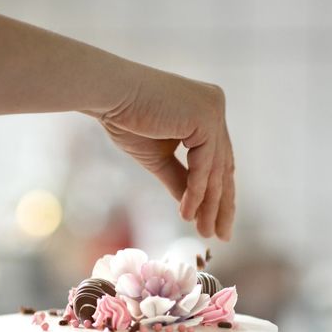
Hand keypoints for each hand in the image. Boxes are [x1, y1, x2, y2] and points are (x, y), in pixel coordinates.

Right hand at [95, 68, 234, 240]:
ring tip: (204, 232)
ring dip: (209, 205)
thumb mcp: (159, 158)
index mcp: (206, 111)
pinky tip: (188, 214)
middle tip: (220, 235)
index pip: (218, 159)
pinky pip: (205, 165)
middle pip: (223, 165)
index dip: (218, 193)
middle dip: (221, 204)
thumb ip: (180, 180)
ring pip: (216, 169)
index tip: (215, 223)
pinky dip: (198, 192)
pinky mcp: (206, 117)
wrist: (108, 95)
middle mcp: (215, 106)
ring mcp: (213, 110)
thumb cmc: (126, 119)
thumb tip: (194, 209)